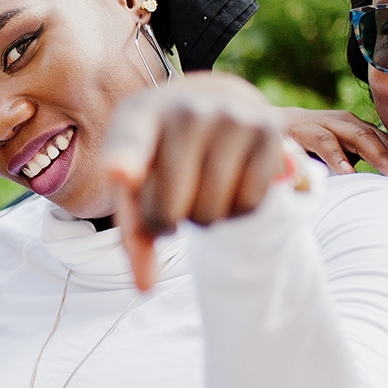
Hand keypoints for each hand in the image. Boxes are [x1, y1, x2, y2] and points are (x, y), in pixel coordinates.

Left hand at [103, 72, 289, 290]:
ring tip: (200, 189)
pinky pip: (249, 205)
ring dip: (203, 219)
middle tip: (172, 200)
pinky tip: (229, 186)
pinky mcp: (270, 131)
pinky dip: (236, 211)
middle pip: (169, 210)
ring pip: (211, 213)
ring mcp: (231, 118)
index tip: (118, 174)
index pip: (129, 142)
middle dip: (166, 223)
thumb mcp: (139, 178)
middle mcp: (186, 111)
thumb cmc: (164, 152)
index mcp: (139, 116)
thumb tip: (145, 287)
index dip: (123, 161)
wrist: (214, 100)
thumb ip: (134, 230)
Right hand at [277, 107, 387, 202]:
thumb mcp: (340, 162)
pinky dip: (337, 157)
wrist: (268, 126)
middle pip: (386, 144)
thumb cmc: (309, 150)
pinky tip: (347, 172)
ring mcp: (328, 124)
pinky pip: (325, 142)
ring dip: (382, 157)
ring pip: (362, 138)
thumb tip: (387, 206)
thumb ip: (360, 176)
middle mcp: (350, 125)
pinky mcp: (304, 128)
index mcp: (362, 134)